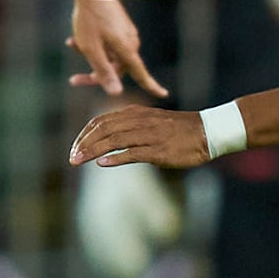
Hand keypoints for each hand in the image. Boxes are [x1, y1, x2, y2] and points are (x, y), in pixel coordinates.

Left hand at [66, 0, 165, 97]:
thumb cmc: (90, 19)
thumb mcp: (91, 49)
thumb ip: (104, 72)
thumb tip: (117, 93)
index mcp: (127, 50)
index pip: (141, 74)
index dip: (152, 86)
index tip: (164, 95)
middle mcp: (131, 42)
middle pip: (116, 68)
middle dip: (96, 73)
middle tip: (74, 80)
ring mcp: (126, 33)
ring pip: (109, 55)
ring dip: (91, 55)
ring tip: (70, 44)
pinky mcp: (119, 26)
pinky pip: (108, 43)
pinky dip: (93, 44)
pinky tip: (74, 38)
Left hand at [72, 103, 208, 169]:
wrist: (207, 131)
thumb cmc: (180, 130)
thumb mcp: (151, 122)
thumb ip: (131, 128)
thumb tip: (110, 144)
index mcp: (135, 113)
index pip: (101, 121)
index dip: (85, 134)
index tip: (75, 147)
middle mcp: (139, 121)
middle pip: (103, 129)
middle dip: (84, 144)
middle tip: (71, 158)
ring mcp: (148, 135)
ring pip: (113, 140)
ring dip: (93, 151)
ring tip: (78, 161)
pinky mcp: (158, 150)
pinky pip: (133, 152)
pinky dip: (116, 158)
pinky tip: (103, 164)